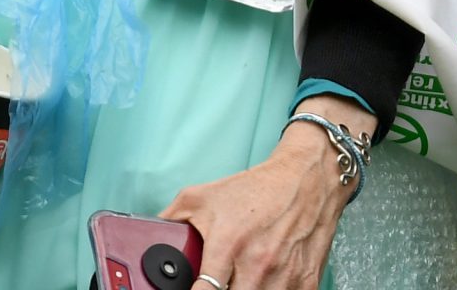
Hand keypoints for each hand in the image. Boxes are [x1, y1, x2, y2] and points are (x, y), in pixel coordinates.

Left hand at [160, 97, 369, 289]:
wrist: (308, 178)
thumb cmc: (258, 189)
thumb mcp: (204, 196)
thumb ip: (172, 219)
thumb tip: (148, 236)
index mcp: (228, 245)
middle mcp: (257, 265)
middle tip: (220, 284)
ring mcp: (284, 277)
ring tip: (240, 283)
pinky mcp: (307, 282)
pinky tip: (266, 285)